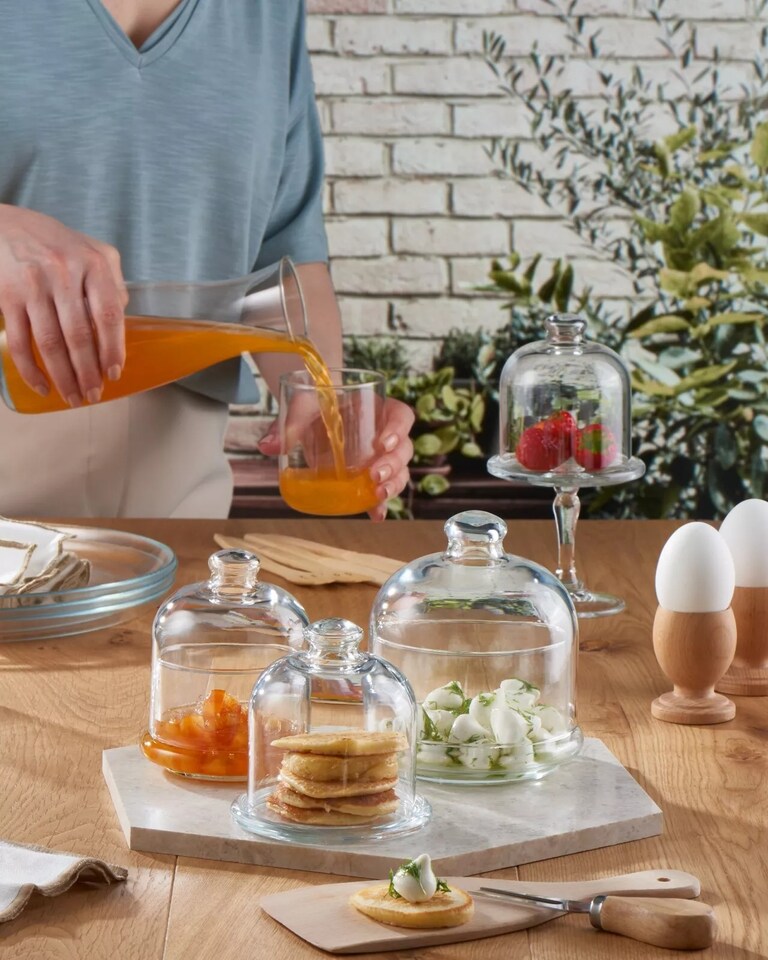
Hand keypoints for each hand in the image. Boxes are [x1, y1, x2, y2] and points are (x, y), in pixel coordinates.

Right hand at [0, 204, 127, 405]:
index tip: (114, 373)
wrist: (4, 224)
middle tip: (94, 395)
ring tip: (73, 398)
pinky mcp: (7, 296)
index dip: (113, 348)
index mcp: (92, 264)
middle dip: (88, 372)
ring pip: (50, 343)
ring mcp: (33, 286)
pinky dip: (30, 370)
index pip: (108, 314)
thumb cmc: (55, 242)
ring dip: (63, 377)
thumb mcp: (93, 250)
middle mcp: (63, 274)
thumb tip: (124, 317)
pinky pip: (20, 341)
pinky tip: (42, 386)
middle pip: (79, 335)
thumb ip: (113, 281)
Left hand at [258, 396, 414, 521]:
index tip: (382, 441)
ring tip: (378, 495)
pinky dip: (380, 504)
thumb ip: (289, 423)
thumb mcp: (303, 408)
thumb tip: (268, 446)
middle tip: (374, 475)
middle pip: (404, 449)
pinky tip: (375, 515)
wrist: (312, 413)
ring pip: (400, 471)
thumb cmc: (315, 406)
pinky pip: (383, 490)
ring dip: (393, 485)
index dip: (398, 429)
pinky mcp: (370, 476)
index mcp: (377, 409)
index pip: (401, 416)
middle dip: (393, 465)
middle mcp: (385, 434)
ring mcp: (380, 457)